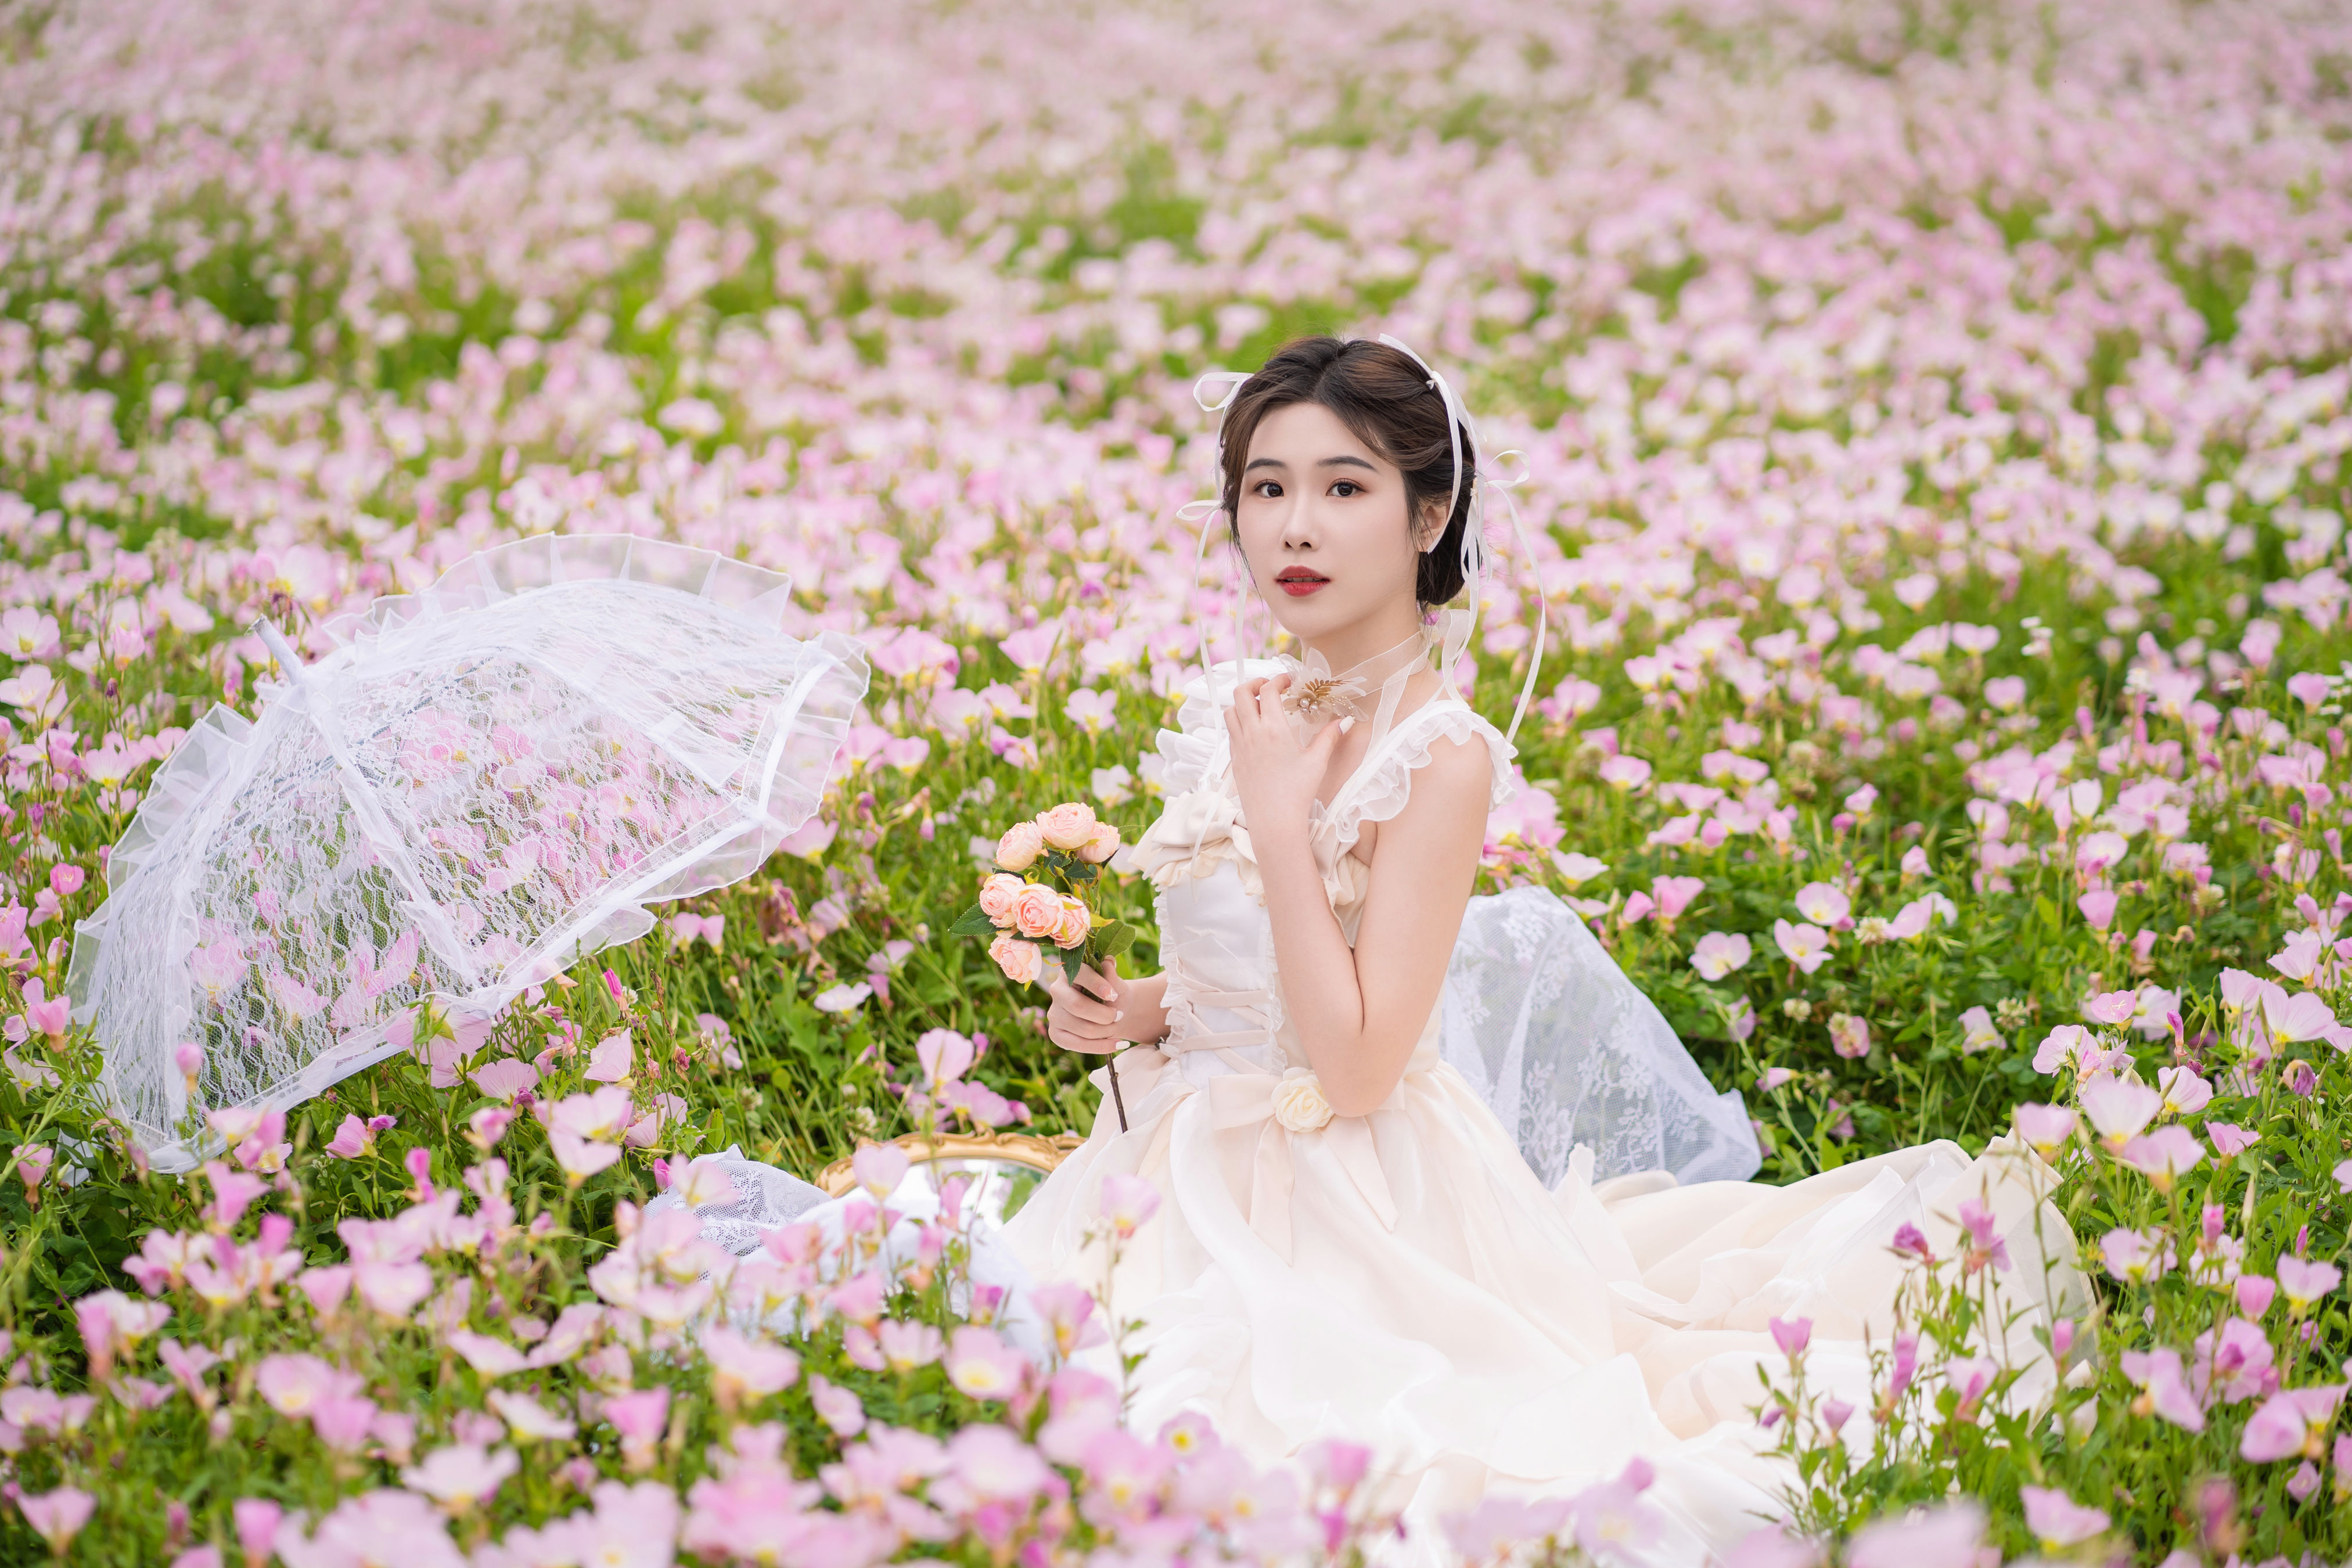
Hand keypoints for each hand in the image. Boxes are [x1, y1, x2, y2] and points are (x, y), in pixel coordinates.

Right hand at [1044, 958, 1126, 1053]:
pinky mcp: (1056, 1034)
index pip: (1079, 975)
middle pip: (1078, 1006)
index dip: (1097, 984)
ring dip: (1106, 1031)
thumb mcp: (1116, 983)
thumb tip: (1108, 961)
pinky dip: (1102, 1046)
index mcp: (1069, 972)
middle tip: (1119, 1015)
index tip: (1114, 995)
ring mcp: (1054, 1014)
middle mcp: (1056, 991)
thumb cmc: (1112, 994)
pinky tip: (1119, 1043)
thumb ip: (1112, 975)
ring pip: (1082, 1028)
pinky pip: (1078, 1045)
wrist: (1112, 1012)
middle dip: (1104, 1014)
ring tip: (1116, 1026)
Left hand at [1227, 674, 1343, 834]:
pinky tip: (1254, 732)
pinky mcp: (1235, 761)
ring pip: (1230, 712)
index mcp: (1273, 729)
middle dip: (1254, 683)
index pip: (1268, 690)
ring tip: (1258, 707)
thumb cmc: (1297, 792)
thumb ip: (1329, 737)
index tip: (1288, 681)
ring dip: (1242, 703)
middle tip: (1268, 687)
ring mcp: (1239, 747)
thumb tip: (1344, 721)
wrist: (1274, 821)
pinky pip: (1230, 732)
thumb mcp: (1317, 762)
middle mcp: (1252, 734)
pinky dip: (1239, 723)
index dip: (1278, 679)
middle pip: (1240, 693)